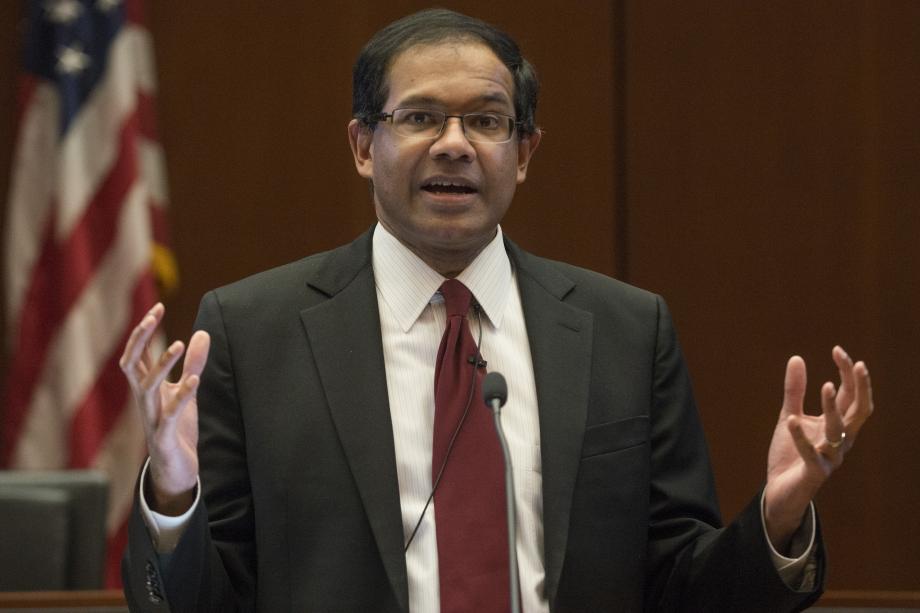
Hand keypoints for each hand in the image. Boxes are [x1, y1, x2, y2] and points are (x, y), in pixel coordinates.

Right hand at [120, 303, 210, 514]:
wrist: (175, 469)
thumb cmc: (177, 428)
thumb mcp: (187, 391)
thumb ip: (193, 364)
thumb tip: (202, 334)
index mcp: (146, 388)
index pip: (137, 353)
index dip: (144, 331)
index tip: (157, 307)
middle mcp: (144, 400)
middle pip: (131, 364)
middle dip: (140, 339)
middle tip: (153, 315)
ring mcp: (151, 418)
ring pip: (146, 387)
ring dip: (162, 365)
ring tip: (179, 345)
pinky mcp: (164, 435)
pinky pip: (169, 414)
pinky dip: (181, 396)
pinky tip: (194, 380)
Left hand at [763, 346, 872, 551]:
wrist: (780, 491)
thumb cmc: (790, 454)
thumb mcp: (791, 415)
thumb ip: (794, 391)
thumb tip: (797, 358)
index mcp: (839, 426)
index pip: (851, 395)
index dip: (847, 373)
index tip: (838, 350)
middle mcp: (841, 441)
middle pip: (858, 411)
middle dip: (859, 387)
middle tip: (855, 362)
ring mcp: (830, 457)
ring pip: (839, 431)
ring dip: (833, 409)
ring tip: (825, 386)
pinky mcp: (814, 472)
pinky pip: (810, 453)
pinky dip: (801, 437)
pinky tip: (791, 420)